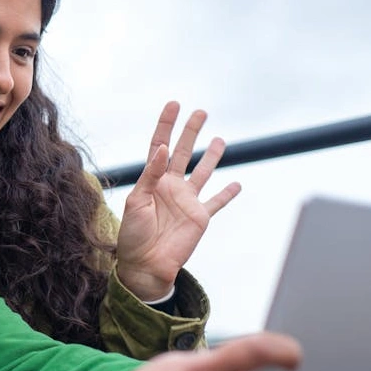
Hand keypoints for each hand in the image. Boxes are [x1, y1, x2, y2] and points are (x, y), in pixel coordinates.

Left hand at [116, 101, 240, 299]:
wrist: (145, 265)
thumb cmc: (133, 235)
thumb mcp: (136, 202)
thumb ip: (150, 176)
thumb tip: (161, 149)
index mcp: (152, 180)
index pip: (159, 145)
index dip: (166, 125)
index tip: (174, 105)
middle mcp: (171, 186)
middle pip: (183, 152)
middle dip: (191, 132)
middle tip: (201, 112)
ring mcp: (187, 201)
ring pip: (203, 172)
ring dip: (211, 156)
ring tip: (220, 140)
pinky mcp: (200, 218)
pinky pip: (216, 202)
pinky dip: (228, 194)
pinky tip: (237, 184)